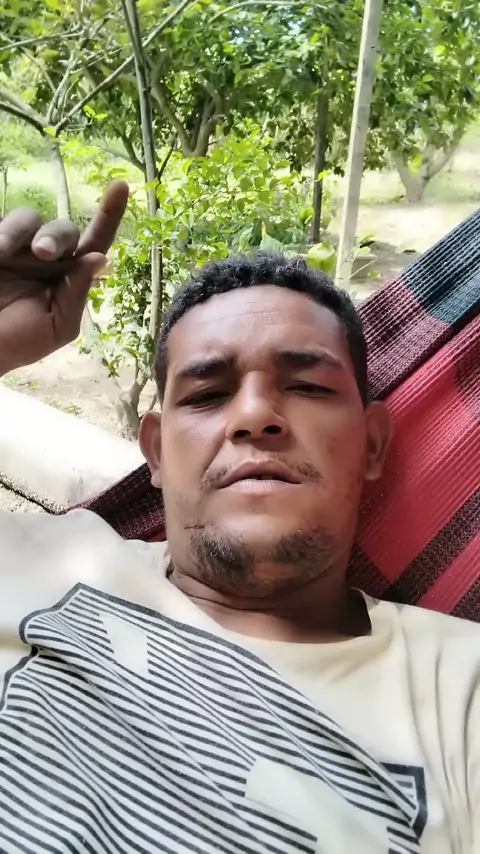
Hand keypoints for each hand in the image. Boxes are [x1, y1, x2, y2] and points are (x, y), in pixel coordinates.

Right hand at [0, 181, 128, 375]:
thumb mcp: (56, 327)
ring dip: (17, 230)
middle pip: (61, 229)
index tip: (121, 186)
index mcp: (67, 276)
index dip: (109, 215)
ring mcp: (15, 246)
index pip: (95, 242)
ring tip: (0, 251)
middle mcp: (44, 257)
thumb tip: (99, 258)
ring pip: (27, 218)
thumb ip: (77, 294)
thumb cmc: (17, 342)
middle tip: (41, 253)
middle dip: (55, 236)